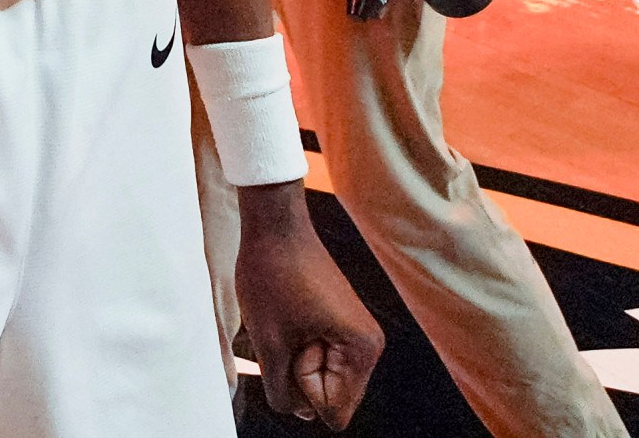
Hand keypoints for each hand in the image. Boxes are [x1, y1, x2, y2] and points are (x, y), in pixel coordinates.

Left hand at [236, 184, 383, 428]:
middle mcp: (369, 345)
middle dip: (300, 374)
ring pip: (321, 380)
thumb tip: (301, 413)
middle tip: (291, 328)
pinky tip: (292, 316)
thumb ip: (284, 393)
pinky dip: (298, 347)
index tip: (298, 341)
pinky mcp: (340, 325)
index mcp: (363, 351)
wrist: (274, 225)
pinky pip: (318, 360)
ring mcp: (356, 334)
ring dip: (296, 360)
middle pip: (330, 398)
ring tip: (291, 320)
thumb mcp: (269, 345)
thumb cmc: (272, 274)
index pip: (333, 412)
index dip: (304, 386)